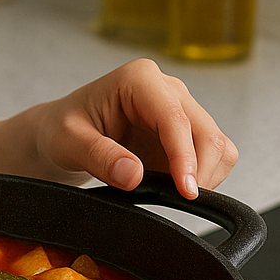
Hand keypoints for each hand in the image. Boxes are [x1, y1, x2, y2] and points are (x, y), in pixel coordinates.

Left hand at [32, 58, 236, 198]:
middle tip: (181, 200)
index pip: (175, 119)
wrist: (61, 133)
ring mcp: (180, 110)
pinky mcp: (185, 133)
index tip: (185, 190)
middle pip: (207, 132)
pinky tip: (174, 187)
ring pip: (218, 145)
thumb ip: (98, 156)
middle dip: (200, 170)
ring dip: (206, 174)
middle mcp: (166, 89)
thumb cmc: (62, 129)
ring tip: (172, 193)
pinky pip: (212, 157)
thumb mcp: (68, 142)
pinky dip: (203, 176)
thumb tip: (133, 174)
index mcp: (139, 79)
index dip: (185, 157)